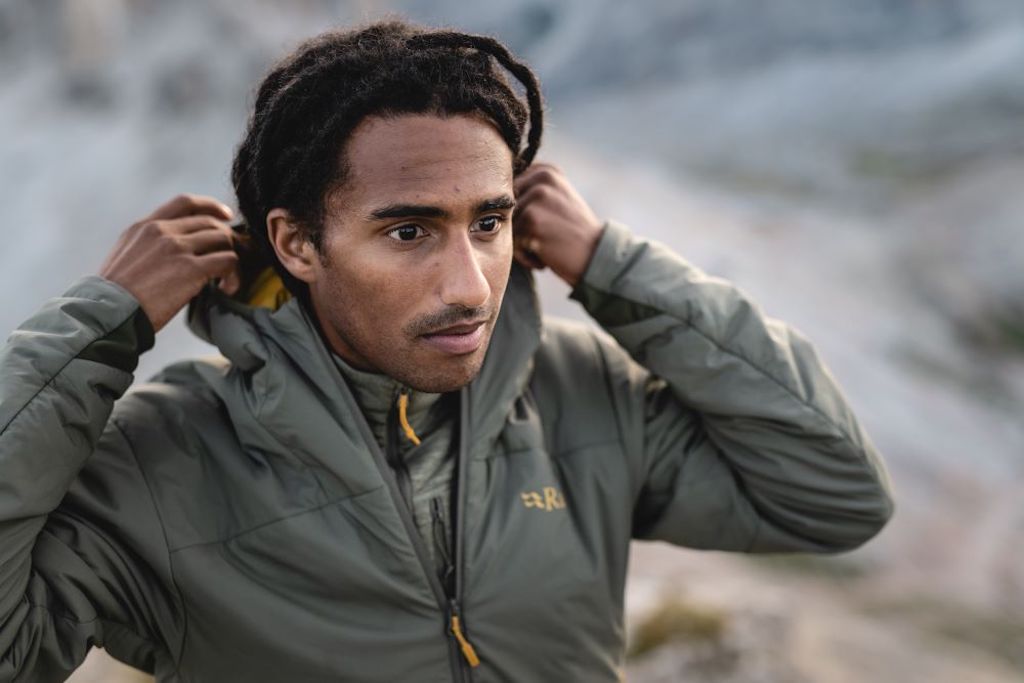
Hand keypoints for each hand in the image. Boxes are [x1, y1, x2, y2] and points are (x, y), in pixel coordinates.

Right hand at [98, 194, 240, 333]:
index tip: (225, 216)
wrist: (109, 313)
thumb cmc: (115, 295)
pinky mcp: (190, 269)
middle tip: (231, 258)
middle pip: (210, 223)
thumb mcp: (126, 255)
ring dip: (233, 259)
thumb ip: (149, 244)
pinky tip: (227, 288)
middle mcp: (162, 231)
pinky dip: (234, 275)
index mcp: (145, 226)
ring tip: (227, 279)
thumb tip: (174, 249)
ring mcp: (177, 248)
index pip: (185, 202)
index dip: (211, 206)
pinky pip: (228, 261)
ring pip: (223, 239)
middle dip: (227, 239)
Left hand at [513, 163, 603, 287]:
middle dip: (518, 230)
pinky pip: (512, 242)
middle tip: (546, 239)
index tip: (543, 226)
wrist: (597, 257)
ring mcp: (537, 198)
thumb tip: (488, 195)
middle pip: (505, 210)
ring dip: (522, 245)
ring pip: (507, 227)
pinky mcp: (532, 220)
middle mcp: (542, 179)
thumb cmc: (572, 235)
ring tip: (548, 247)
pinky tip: (546, 257)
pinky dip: (526, 257)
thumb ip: (530, 192)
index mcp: (546, 172)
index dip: (518, 216)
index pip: (509, 192)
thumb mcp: (557, 201)